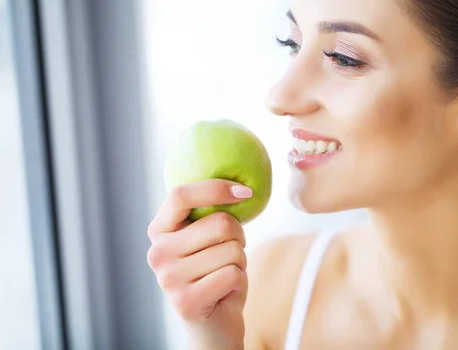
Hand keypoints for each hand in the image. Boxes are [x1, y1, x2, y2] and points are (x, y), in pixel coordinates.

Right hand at [147, 179, 250, 349]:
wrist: (212, 327)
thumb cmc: (215, 275)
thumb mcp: (206, 241)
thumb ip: (209, 215)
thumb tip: (240, 184)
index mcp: (159, 231)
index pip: (181, 194)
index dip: (216, 187)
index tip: (245, 191)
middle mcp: (157, 253)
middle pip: (220, 223)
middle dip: (239, 236)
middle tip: (232, 252)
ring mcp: (168, 278)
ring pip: (232, 250)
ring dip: (240, 262)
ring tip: (224, 275)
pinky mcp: (186, 301)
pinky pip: (233, 273)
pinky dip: (239, 281)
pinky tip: (225, 291)